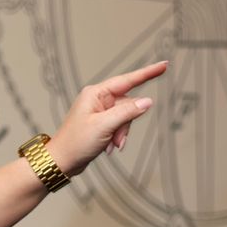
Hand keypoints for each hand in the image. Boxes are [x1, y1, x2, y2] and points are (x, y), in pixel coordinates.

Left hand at [46, 61, 167, 177]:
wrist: (62, 161)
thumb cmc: (76, 142)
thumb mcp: (104, 126)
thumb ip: (127, 112)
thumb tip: (147, 101)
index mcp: (96, 93)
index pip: (128, 79)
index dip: (148, 73)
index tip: (164, 65)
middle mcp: (98, 99)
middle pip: (128, 104)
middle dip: (126, 124)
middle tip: (117, 140)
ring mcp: (100, 111)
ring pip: (125, 117)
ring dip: (122, 133)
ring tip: (111, 146)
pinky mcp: (101, 122)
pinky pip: (119, 126)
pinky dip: (117, 137)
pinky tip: (109, 147)